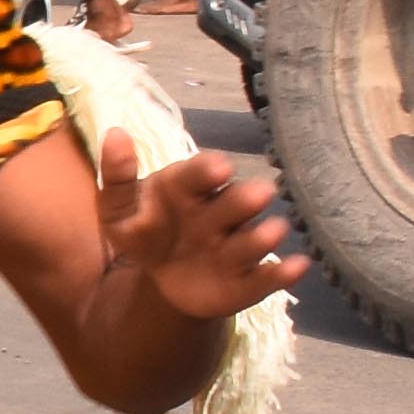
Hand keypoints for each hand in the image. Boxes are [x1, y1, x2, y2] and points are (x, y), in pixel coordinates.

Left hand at [98, 139, 307, 321]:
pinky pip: (268, 277)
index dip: (206, 171)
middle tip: (259, 193)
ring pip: (252, 240)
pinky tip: (298, 267)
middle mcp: (221, 214)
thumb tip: (115, 133)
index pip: (198, 175)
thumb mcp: (120, 209)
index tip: (217, 167)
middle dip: (244, 200)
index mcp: (189, 190)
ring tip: (274, 231)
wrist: (164, 279)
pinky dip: (282, 273)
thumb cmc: (145, 233)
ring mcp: (237, 246)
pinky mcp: (249, 280)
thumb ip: (117, 176)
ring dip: (263, 237)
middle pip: (234, 204)